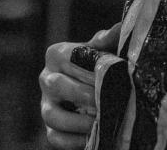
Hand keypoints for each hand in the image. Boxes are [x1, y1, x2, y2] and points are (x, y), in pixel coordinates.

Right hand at [39, 24, 120, 148]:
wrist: (95, 92)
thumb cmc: (99, 68)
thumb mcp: (104, 51)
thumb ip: (109, 40)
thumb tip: (121, 28)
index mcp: (56, 54)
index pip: (68, 58)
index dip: (90, 68)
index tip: (111, 74)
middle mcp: (46, 78)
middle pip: (57, 86)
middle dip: (84, 95)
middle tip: (107, 100)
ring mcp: (46, 105)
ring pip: (52, 116)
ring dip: (79, 121)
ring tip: (101, 122)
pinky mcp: (50, 129)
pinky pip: (56, 138)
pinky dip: (75, 141)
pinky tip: (93, 136)